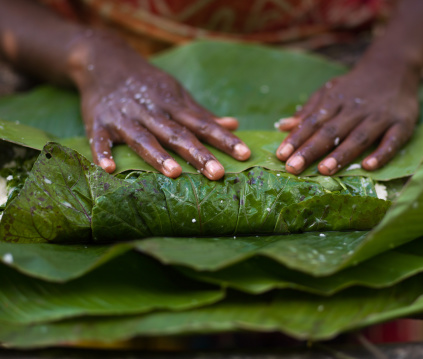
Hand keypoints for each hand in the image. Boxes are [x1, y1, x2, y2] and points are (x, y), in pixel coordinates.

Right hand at [70, 33, 249, 179]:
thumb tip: (234, 124)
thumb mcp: (177, 93)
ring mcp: (124, 118)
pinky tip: (109, 169)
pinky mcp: (98, 123)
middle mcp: (151, 112)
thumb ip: (202, 113)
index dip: (224, 139)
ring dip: (158, 156)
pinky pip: (99, 140)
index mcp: (173, 105)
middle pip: (177, 134)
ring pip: (143, 138)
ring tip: (175, 173)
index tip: (245, 154)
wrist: (105, 61)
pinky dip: (103, 153)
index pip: (203, 124)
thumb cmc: (148, 84)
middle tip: (218, 173)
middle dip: (198, 154)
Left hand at [275, 59, 419, 174]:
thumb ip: (308, 110)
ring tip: (323, 170)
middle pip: (330, 131)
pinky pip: (392, 140)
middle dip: (311, 150)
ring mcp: (379, 116)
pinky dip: (381, 153)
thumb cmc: (355, 86)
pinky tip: (369, 166)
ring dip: (341, 154)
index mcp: (335, 101)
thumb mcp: (330, 91)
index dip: (296, 139)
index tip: (281, 155)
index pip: (312, 122)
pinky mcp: (402, 123)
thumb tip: (283, 126)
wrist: (394, 66)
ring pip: (358, 137)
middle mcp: (355, 109)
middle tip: (293, 168)